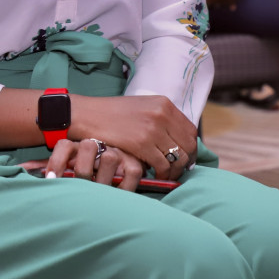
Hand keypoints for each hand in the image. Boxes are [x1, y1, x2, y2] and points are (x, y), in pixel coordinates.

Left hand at [32, 139, 147, 190]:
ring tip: (98, 193)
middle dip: (81, 170)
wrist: (118, 161)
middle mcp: (97, 145)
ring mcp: (117, 153)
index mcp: (76, 146)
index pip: (64, 145)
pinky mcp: (135, 164)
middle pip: (86, 147)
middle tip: (80, 186)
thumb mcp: (65, 166)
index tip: (51, 180)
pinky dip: (124, 187)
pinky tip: (117, 195)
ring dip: (102, 179)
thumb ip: (44, 167)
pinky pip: (131, 173)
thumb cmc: (84, 168)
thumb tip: (17, 169)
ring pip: (108, 157)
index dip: (56, 162)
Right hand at [69, 94, 198, 179]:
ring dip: (175, 170)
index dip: (190, 147)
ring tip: (166, 175)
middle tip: (177, 170)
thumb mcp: (141, 108)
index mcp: (164, 104)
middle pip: (189, 144)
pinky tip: (154, 175)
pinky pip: (163, 165)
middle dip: (185, 161)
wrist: (87, 114)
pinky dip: (162, 174)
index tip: (183, 157)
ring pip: (178, 157)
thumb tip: (175, 140)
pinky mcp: (142, 142)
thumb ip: (159, 119)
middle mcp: (163, 114)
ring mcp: (153, 128)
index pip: (190, 130)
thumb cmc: (110, 114)